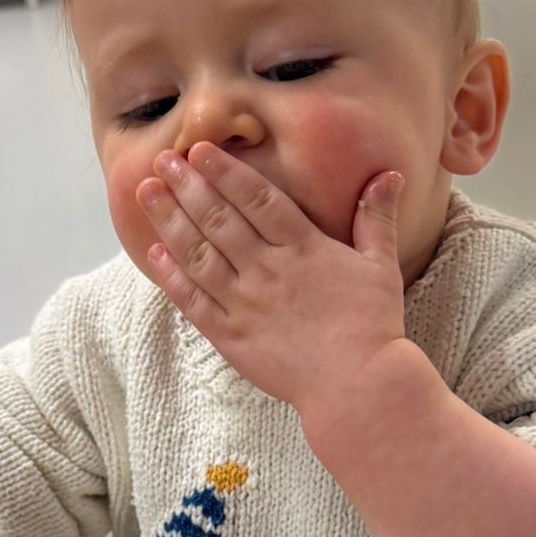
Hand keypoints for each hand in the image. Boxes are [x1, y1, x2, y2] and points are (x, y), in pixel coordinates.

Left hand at [137, 142, 409, 416]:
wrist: (357, 388)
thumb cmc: (373, 326)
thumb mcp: (381, 266)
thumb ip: (376, 218)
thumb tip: (389, 174)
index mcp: (304, 248)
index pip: (256, 199)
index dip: (225, 171)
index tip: (199, 148)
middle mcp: (268, 271)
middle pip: (220, 219)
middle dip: (188, 185)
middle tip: (162, 160)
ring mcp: (245, 304)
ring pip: (199, 254)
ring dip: (170, 220)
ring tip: (147, 193)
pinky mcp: (231, 336)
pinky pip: (193, 301)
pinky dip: (171, 275)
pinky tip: (155, 252)